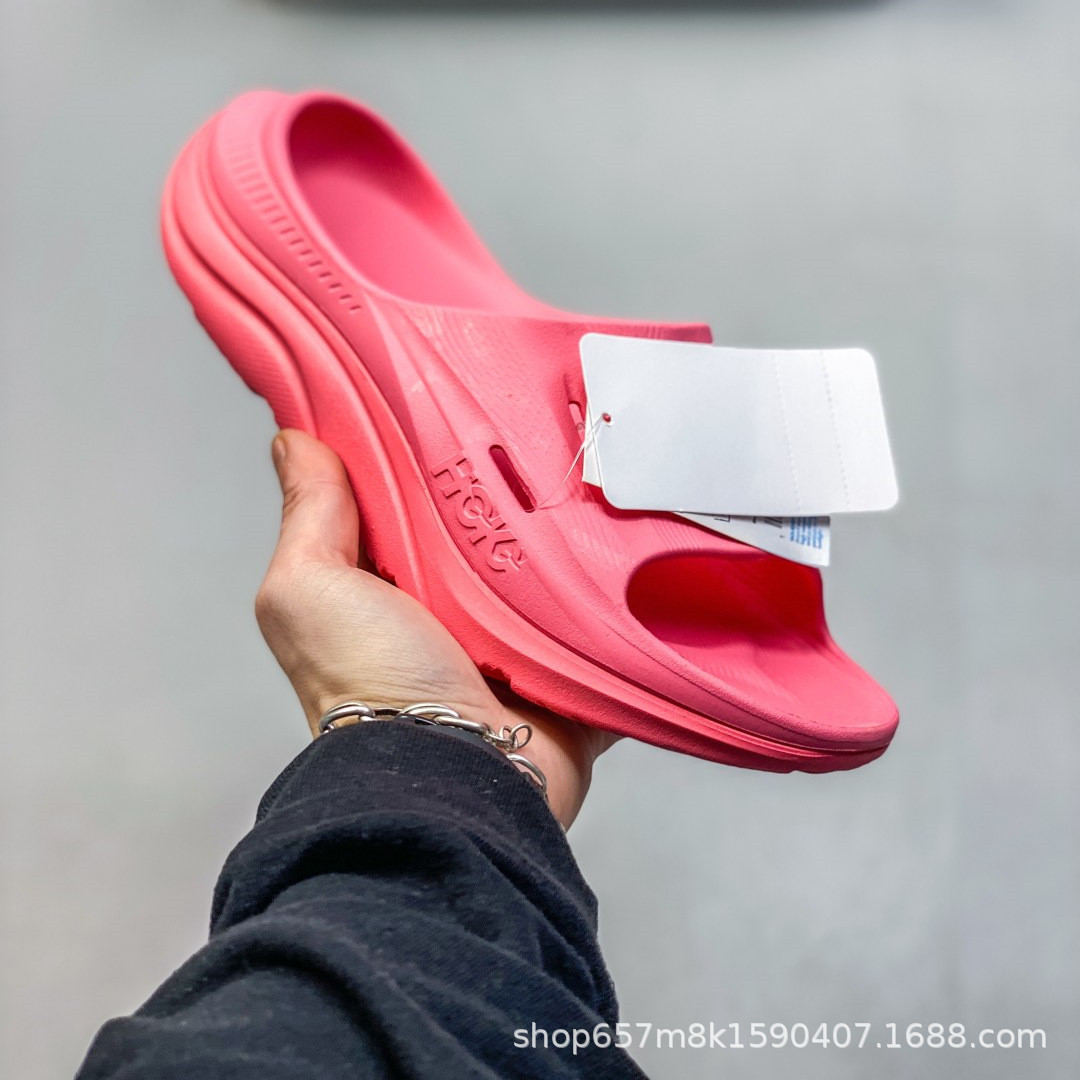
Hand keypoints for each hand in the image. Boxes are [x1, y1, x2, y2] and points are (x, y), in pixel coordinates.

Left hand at [255, 429, 613, 826]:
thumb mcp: (310, 589)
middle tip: (540, 415)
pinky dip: (615, 581)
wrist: (454, 775)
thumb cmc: (370, 688)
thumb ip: (310, 516)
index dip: (425, 448)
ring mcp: (514, 632)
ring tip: (595, 461)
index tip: (451, 392)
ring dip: (567, 526)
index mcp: (390, 578)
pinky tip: (635, 528)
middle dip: (509, 479)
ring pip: (549, 557)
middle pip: (486, 519)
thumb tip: (294, 443)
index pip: (410, 493)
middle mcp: (451, 602)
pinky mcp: (568, 659)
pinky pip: (601, 608)